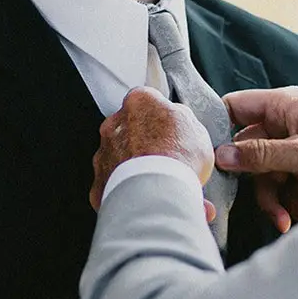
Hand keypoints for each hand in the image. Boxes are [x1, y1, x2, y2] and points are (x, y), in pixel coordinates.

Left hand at [90, 87, 215, 222]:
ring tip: (160, 184)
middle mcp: (115, 123)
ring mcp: (104, 152)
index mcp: (140, 101)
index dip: (163, 117)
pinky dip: (129, 190)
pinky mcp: (100, 181)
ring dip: (137, 167)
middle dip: (146, 142)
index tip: (172, 131)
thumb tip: (180, 124)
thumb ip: (183, 120)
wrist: (157, 192)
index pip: (149, 101)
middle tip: (167, 160)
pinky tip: (147, 197)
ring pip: (121, 156)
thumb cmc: (177, 158)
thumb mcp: (197, 130)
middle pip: (131, 129)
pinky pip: (115, 183)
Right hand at [216, 87, 297, 230]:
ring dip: (277, 199)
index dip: (218, 127)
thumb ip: (261, 155)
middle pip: (249, 149)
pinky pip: (285, 185)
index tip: (207, 156)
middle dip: (259, 182)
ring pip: (267, 173)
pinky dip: (292, 202)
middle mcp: (289, 122)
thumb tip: (221, 155)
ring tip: (293, 218)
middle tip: (267, 206)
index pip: (237, 106)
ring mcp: (297, 145)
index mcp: (285, 105)